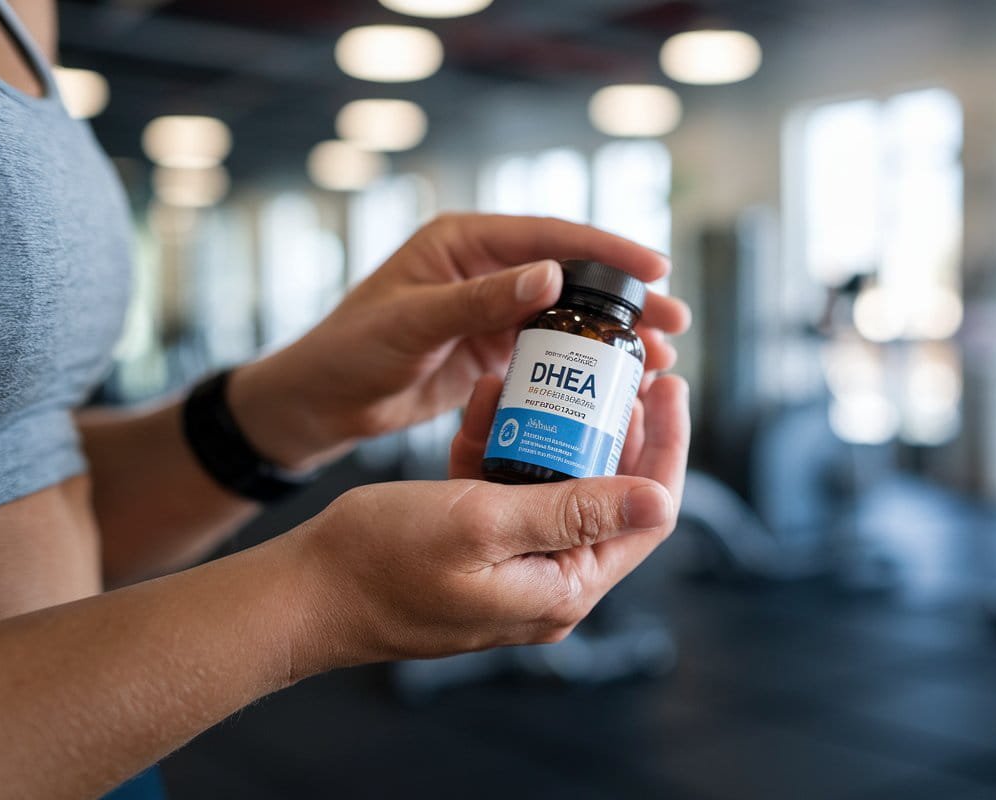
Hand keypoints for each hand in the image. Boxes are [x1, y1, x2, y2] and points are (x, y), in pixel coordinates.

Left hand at [230, 214, 690, 469]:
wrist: (321, 402)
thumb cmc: (352, 350)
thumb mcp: (414, 323)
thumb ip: (480, 300)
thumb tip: (551, 275)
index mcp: (464, 241)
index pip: (549, 236)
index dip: (607, 251)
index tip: (656, 269)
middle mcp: (485, 268)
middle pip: (571, 276)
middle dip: (624, 299)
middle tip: (674, 323)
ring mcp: (491, 309)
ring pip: (567, 317)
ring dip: (611, 337)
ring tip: (659, 358)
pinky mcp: (491, 348)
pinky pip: (549, 350)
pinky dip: (584, 364)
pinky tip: (617, 382)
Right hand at [289, 372, 688, 673]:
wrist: (303, 594)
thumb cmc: (382, 560)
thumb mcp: (484, 521)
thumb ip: (575, 509)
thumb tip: (661, 500)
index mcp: (562, 588)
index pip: (648, 515)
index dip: (667, 447)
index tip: (669, 385)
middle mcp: (547, 585)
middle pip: (608, 495)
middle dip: (612, 429)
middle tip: (616, 369)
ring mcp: (511, 570)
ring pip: (556, 486)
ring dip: (551, 430)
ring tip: (545, 375)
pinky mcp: (477, 554)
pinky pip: (507, 492)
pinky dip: (501, 448)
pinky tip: (486, 402)